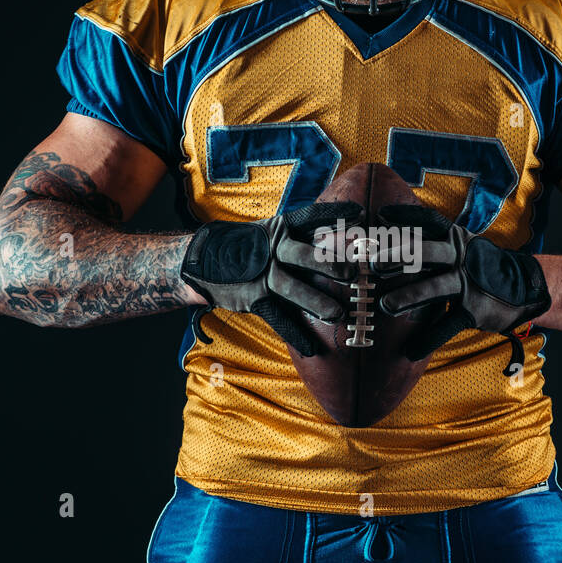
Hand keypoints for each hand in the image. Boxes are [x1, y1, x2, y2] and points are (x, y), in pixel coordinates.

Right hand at [181, 202, 364, 355]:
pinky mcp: (254, 298)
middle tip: (354, 273)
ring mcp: (263, 275)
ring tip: (338, 314)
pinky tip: (312, 349)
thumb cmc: (249, 246)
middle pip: (305, 255)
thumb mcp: (270, 232)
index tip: (360, 213)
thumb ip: (300, 235)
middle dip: (330, 264)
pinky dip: (295, 335)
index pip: (310, 218)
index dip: (334, 214)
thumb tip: (340, 234)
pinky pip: (277, 319)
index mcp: (280, 229)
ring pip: (293, 289)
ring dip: (316, 302)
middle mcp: (273, 250)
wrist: (202, 260)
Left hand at [373, 203, 551, 373]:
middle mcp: (461, 257)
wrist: (526, 288)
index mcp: (456, 239)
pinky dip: (427, 340)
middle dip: (398, 256)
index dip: (406, 217)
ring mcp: (468, 284)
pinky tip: (410, 351)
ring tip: (385, 306)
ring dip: (407, 296)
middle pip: (426, 252)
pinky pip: (446, 326)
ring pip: (434, 288)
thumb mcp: (464, 248)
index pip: (430, 222)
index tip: (381, 216)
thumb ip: (436, 246)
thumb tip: (394, 243)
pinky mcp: (473, 310)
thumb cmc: (482, 266)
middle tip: (373, 263)